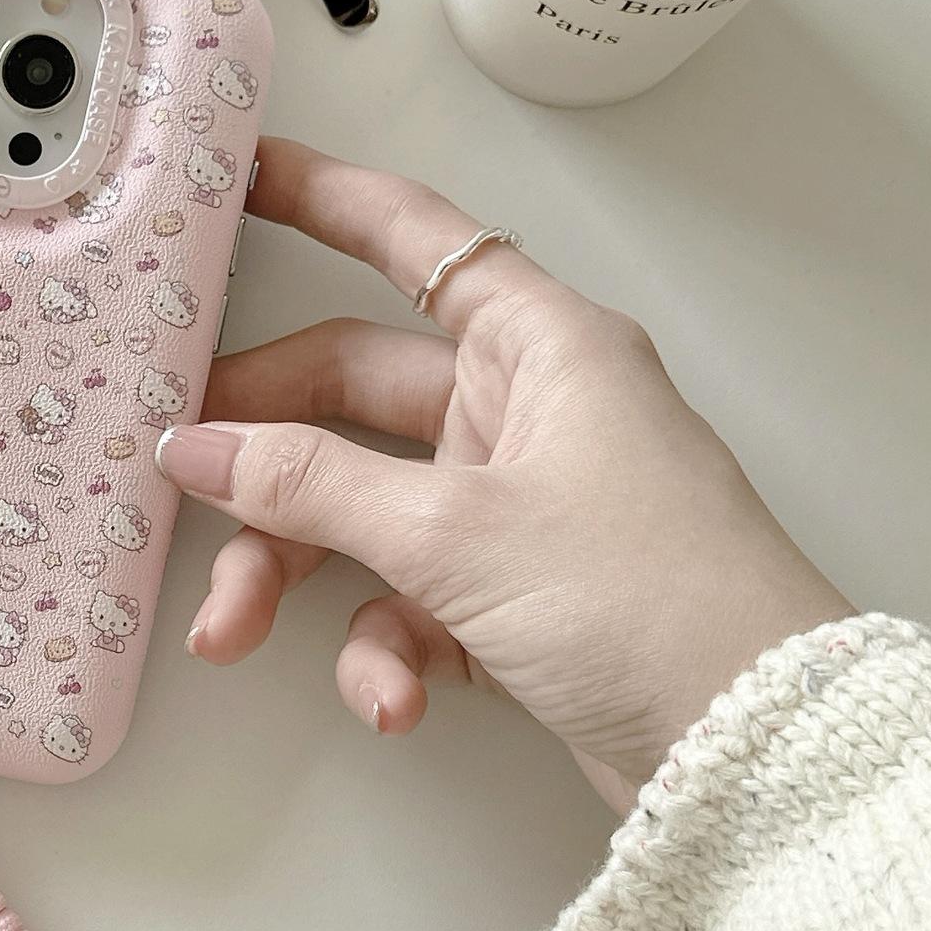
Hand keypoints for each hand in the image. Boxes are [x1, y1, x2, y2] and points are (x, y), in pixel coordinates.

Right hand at [157, 137, 853, 812]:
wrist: (752, 750)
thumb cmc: (643, 597)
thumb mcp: (456, 531)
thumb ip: (311, 484)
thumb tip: (198, 449)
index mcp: (539, 346)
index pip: (412, 240)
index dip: (322, 200)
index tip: (238, 181)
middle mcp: (525, 410)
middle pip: (352, 394)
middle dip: (264, 453)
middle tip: (178, 476)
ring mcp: (515, 505)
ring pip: (362, 510)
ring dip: (293, 573)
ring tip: (234, 632)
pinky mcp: (510, 594)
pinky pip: (407, 598)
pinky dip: (381, 651)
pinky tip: (391, 699)